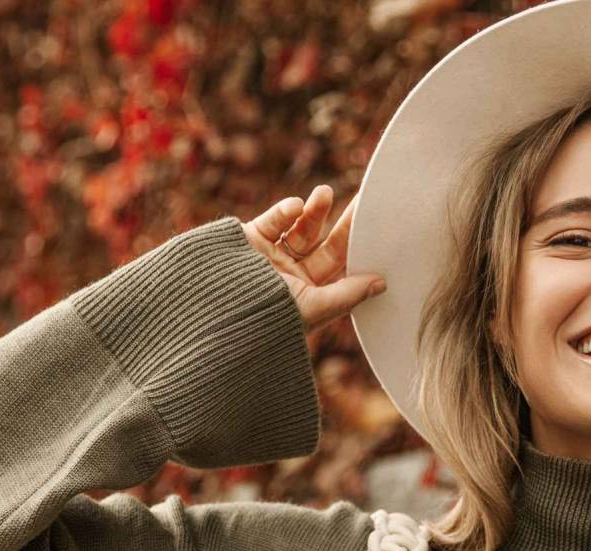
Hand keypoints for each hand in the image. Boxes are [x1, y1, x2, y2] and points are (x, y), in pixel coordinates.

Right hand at [242, 184, 385, 333]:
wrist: (209, 309)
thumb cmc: (265, 318)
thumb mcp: (313, 308)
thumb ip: (347, 294)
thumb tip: (381, 284)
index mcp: (309, 299)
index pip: (341, 271)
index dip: (359, 251)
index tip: (379, 230)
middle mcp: (291, 278)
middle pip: (325, 247)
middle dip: (344, 226)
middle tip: (364, 203)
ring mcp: (270, 258)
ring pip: (301, 229)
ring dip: (315, 210)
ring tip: (325, 192)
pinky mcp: (249, 240)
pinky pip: (273, 221)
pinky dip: (285, 211)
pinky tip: (295, 206)